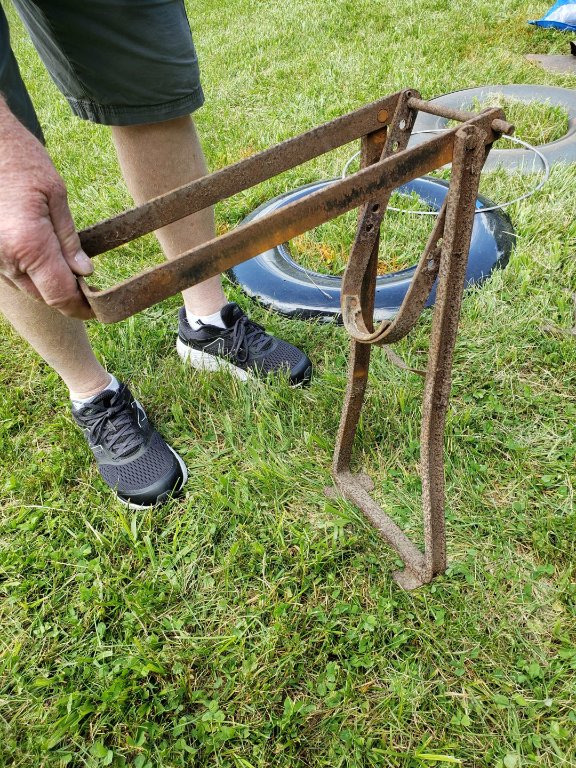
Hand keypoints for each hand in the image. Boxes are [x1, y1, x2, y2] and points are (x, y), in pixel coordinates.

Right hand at [0, 100, 93, 318]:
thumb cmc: (20, 159)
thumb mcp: (55, 195)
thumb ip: (69, 239)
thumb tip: (85, 271)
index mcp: (28, 245)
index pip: (59, 294)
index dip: (81, 307)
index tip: (98, 309)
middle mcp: (4, 257)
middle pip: (43, 296)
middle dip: (67, 296)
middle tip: (90, 290)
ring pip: (26, 286)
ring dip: (48, 284)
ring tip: (71, 271)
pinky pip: (11, 272)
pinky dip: (30, 272)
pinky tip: (44, 257)